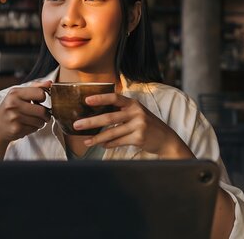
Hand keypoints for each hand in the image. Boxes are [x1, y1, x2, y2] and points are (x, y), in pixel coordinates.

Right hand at [0, 80, 51, 145]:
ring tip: (33, 120)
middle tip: (42, 115)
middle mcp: (13, 104)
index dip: (43, 98)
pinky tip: (27, 125)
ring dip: (40, 122)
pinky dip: (34, 128)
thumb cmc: (10, 108)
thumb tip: (50, 83)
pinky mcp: (16, 129)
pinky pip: (34, 129)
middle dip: (45, 114)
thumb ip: (35, 87)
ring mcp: (14, 117)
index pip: (40, 94)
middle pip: (42, 110)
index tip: (39, 101)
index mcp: (15, 93)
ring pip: (40, 121)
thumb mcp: (19, 94)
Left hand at [72, 93, 193, 158]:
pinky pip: (119, 141)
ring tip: (86, 141)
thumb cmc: (147, 124)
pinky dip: (109, 144)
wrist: (166, 139)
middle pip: (109, 117)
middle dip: (90, 122)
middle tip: (77, 125)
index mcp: (133, 103)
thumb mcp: (137, 113)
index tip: (86, 100)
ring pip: (112, 132)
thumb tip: (98, 114)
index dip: (100, 98)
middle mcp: (136, 112)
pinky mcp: (139, 138)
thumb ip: (121, 111)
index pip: (114, 98)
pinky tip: (102, 145)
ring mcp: (138, 125)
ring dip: (97, 138)